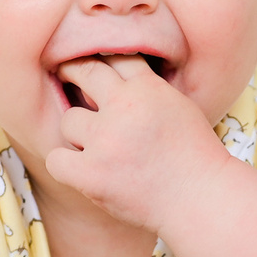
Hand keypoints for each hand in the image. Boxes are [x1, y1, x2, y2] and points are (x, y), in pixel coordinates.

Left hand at [40, 55, 230, 231]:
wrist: (200, 198)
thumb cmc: (192, 155)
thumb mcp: (179, 105)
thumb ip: (147, 89)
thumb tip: (114, 78)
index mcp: (148, 87)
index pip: (114, 58)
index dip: (103, 61)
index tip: (95, 67)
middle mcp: (124, 108)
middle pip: (84, 72)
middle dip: (73, 72)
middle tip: (66, 74)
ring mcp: (105, 141)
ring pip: (69, 120)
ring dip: (79, 133)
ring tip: (97, 147)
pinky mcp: (91, 174)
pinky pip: (56, 159)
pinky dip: (66, 164)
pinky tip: (81, 168)